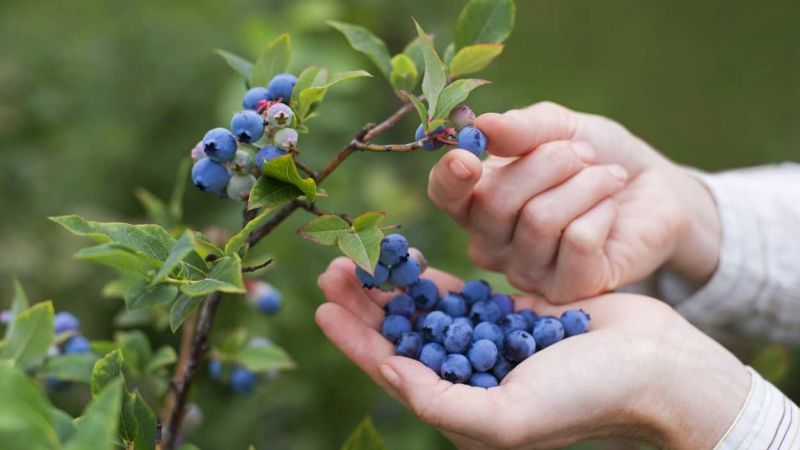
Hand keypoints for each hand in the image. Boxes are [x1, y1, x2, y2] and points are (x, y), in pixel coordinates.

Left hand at [316, 258, 749, 448]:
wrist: (654, 366)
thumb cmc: (586, 398)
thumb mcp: (508, 417)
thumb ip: (443, 403)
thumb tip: (390, 373)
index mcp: (463, 409)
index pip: (392, 372)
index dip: (354, 341)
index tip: (322, 308)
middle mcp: (469, 378)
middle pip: (401, 337)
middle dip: (365, 305)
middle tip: (333, 268)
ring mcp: (488, 345)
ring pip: (424, 313)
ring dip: (391, 287)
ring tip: (359, 257)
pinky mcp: (510, 315)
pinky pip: (460, 295)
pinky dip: (431, 279)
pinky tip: (407, 260)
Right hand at [428, 102, 720, 302]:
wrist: (654, 189)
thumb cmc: (596, 157)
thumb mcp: (560, 128)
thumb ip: (521, 129)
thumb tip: (481, 127)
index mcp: (478, 201)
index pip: (444, 195)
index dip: (450, 178)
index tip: (468, 157)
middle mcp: (492, 243)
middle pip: (495, 202)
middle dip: (548, 163)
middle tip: (584, 154)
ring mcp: (527, 272)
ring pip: (540, 220)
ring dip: (585, 184)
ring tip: (607, 178)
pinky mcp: (568, 290)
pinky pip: (577, 242)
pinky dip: (602, 212)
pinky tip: (611, 211)